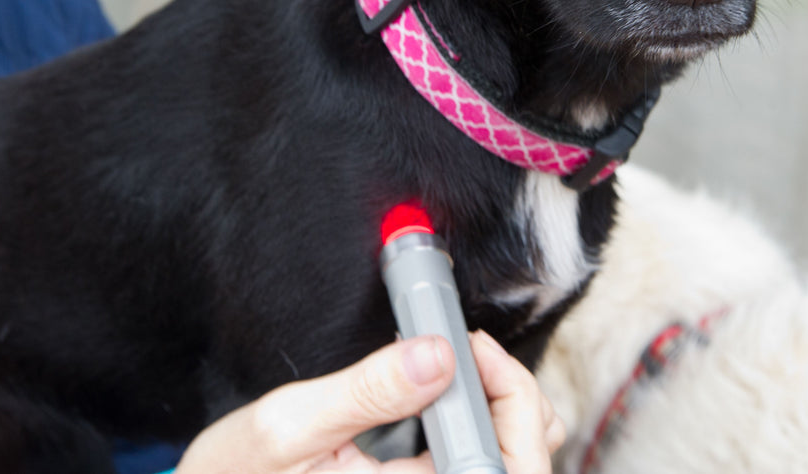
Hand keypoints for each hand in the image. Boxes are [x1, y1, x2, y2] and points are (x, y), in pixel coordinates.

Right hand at [176, 331, 562, 473]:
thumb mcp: (286, 429)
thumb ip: (366, 392)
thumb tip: (438, 355)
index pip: (505, 464)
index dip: (509, 397)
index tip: (468, 346)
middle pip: (520, 464)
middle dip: (514, 398)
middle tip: (466, 347)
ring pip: (508, 465)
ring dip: (501, 412)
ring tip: (459, 364)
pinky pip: (476, 466)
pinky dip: (476, 426)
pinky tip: (442, 392)